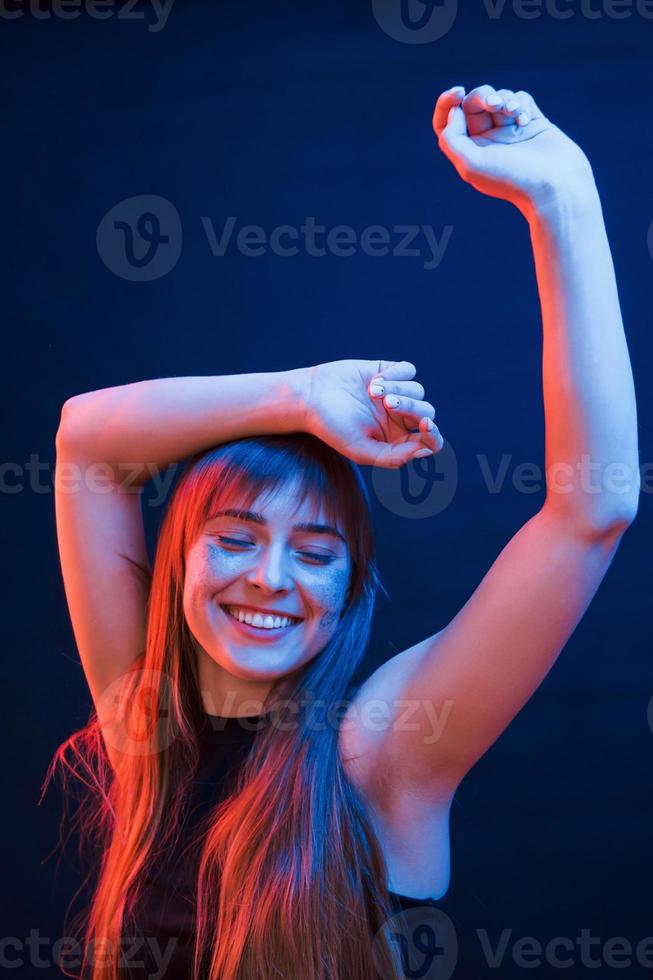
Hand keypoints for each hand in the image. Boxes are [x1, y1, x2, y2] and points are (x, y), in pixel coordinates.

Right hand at [301, 358, 442, 467]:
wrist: (311, 396)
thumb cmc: (333, 428)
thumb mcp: (361, 450)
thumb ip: (393, 457)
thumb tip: (425, 451)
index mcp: (397, 440)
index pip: (429, 441)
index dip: (433, 435)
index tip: (425, 425)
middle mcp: (400, 418)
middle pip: (427, 412)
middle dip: (411, 407)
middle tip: (387, 404)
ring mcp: (397, 393)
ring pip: (418, 390)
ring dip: (399, 389)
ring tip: (372, 392)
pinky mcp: (389, 371)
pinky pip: (409, 370)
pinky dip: (396, 374)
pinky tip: (374, 380)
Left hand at [433, 84, 594, 214]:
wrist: (555, 185)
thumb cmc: (513, 179)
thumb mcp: (470, 165)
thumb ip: (451, 138)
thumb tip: (454, 111)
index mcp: (470, 152)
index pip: (447, 123)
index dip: (446, 103)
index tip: (457, 94)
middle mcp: (488, 141)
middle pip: (473, 103)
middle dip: (481, 95)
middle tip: (493, 103)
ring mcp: (510, 131)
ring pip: (499, 97)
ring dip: (505, 99)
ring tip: (514, 113)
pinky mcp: (532, 123)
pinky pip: (521, 98)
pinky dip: (522, 103)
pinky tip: (527, 121)